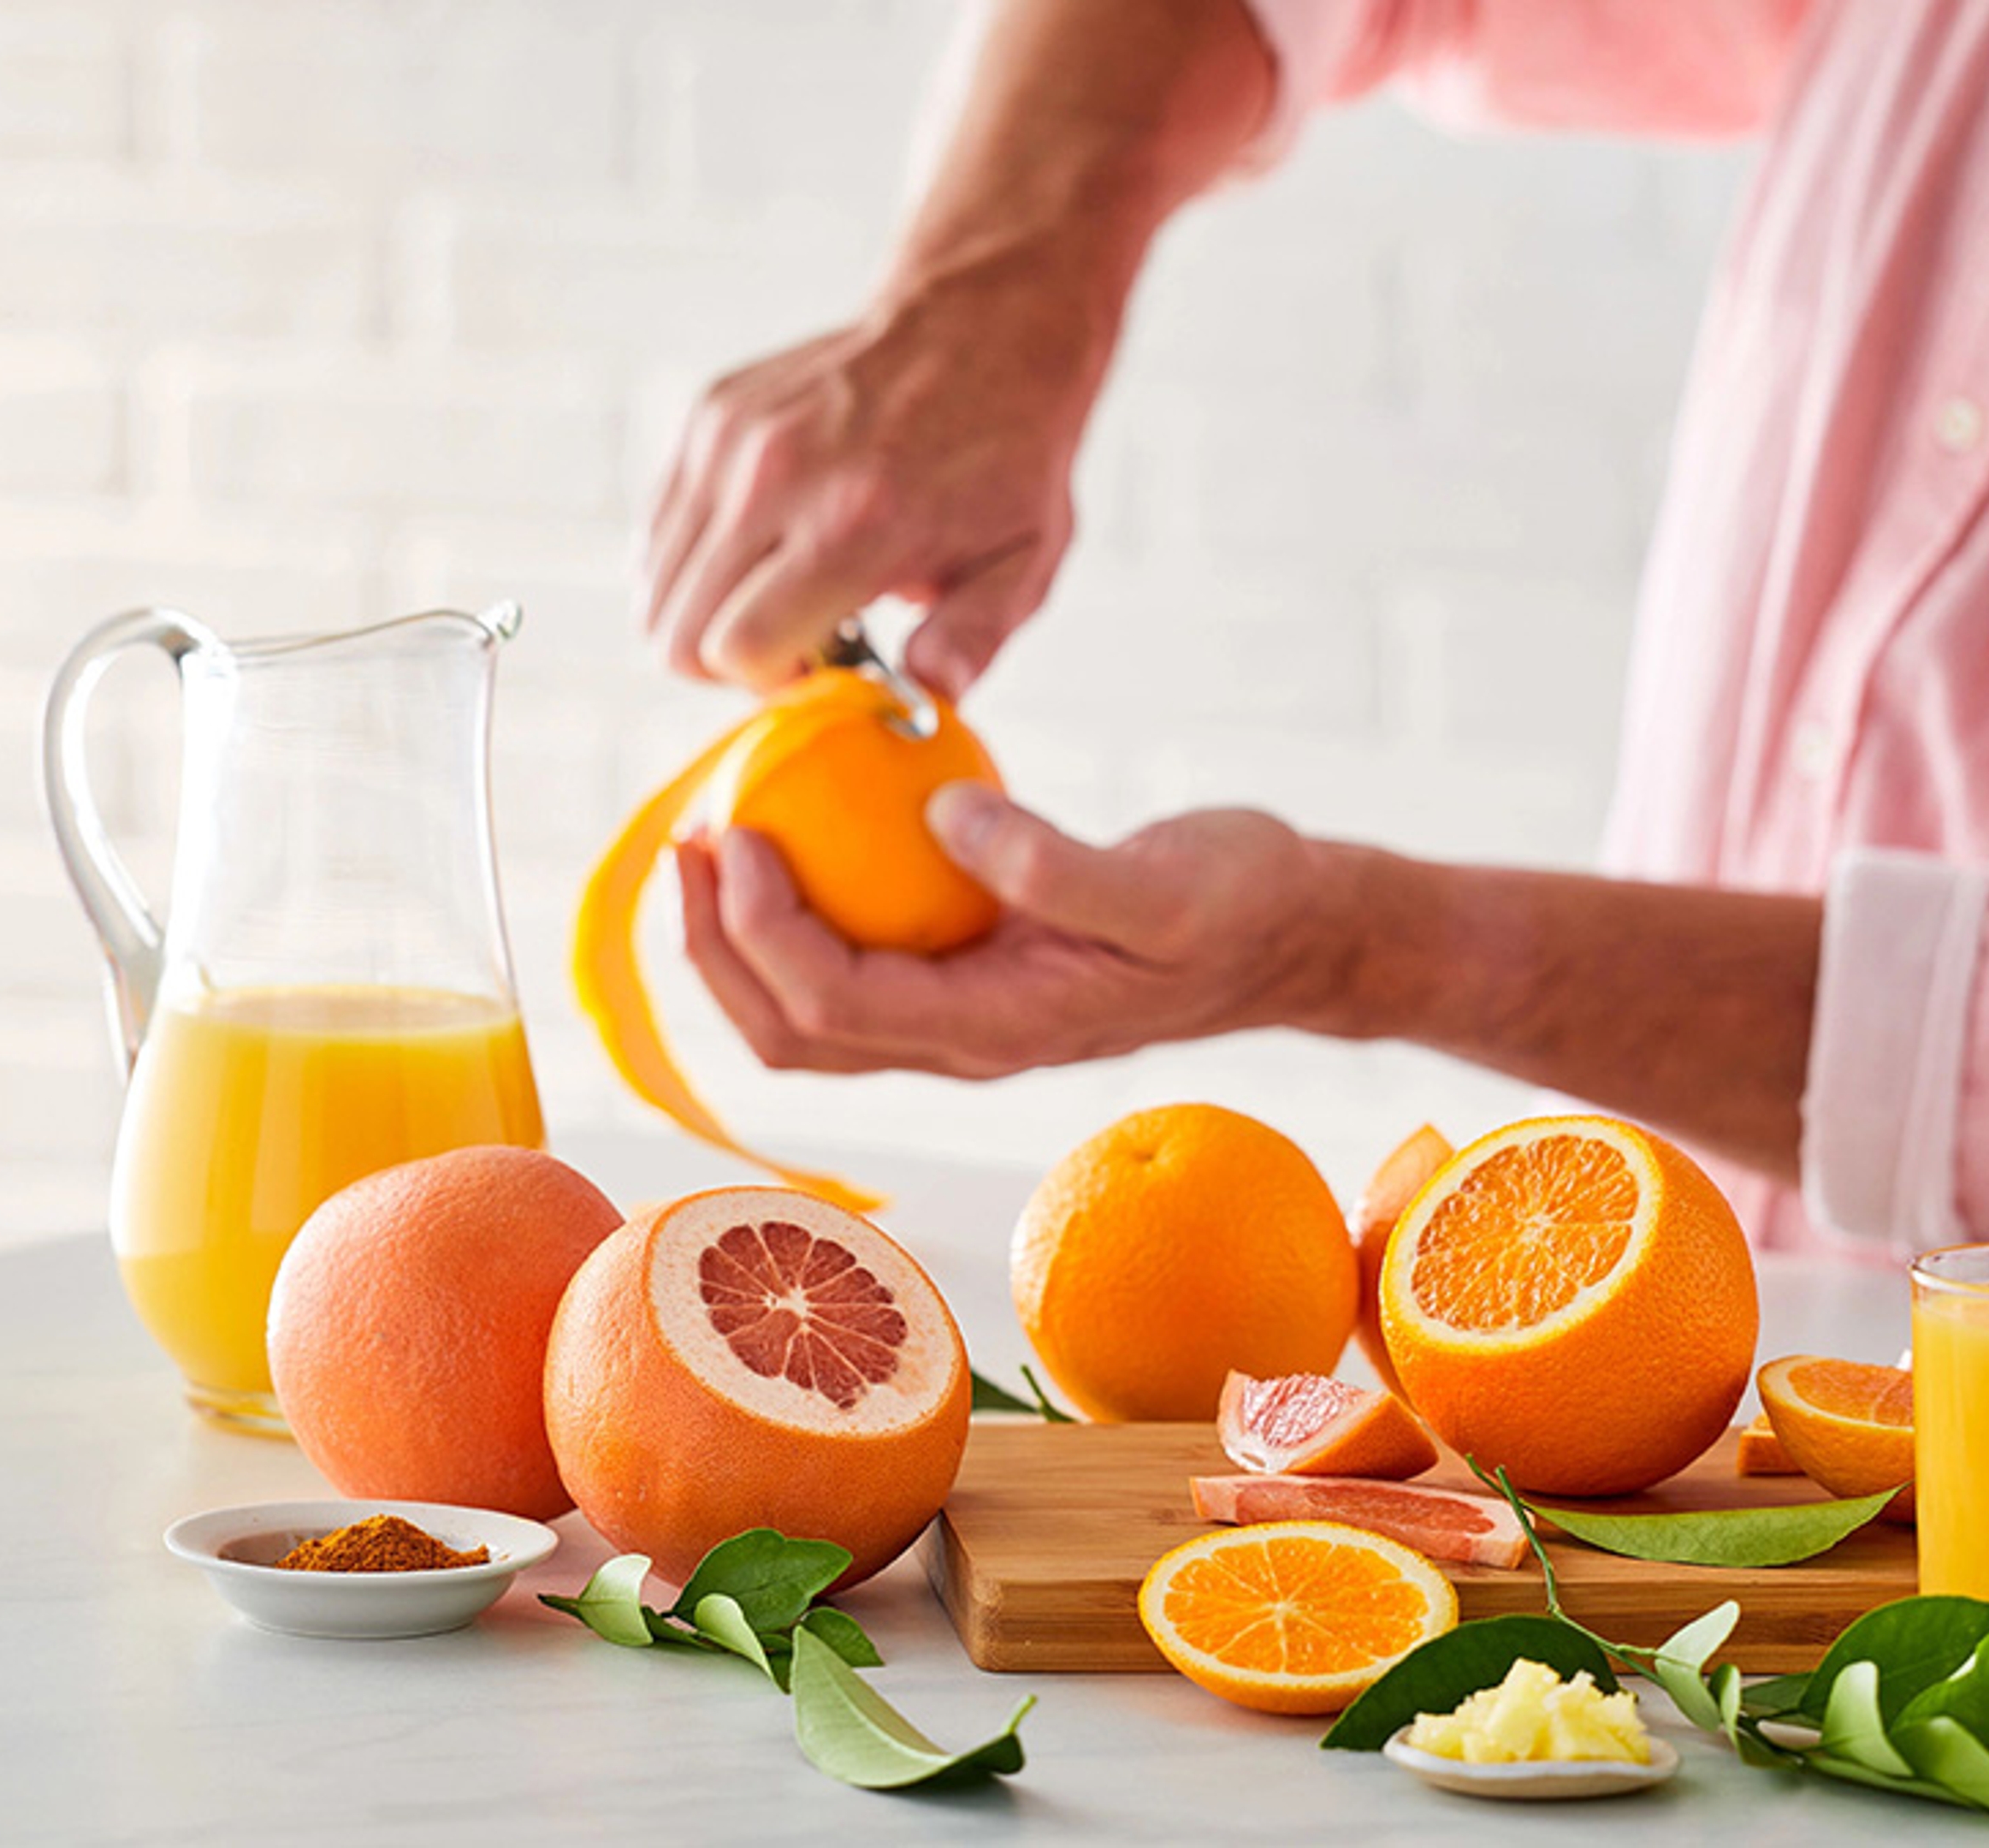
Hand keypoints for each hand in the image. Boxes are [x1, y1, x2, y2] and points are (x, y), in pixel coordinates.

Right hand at [639, 265, 1109, 699]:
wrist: (980, 324)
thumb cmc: (1006, 454)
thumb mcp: (1025, 558)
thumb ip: (973, 638)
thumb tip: (927, 697)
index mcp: (854, 522)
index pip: (738, 648)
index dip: (771, 682)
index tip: (821, 665)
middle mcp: (776, 476)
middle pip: (677, 630)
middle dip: (729, 661)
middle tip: (797, 639)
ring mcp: (732, 439)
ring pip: (653, 585)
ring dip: (706, 611)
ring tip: (779, 590)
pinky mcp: (711, 414)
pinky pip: (658, 529)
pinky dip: (696, 559)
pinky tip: (762, 546)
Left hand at [671, 783, 1347, 1078]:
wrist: (1298, 936)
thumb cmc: (1243, 903)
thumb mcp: (1168, 882)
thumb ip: (1053, 861)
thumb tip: (944, 814)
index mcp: (997, 1029)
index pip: (832, 1006)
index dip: (758, 934)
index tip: (736, 834)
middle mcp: (963, 1044)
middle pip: (792, 1034)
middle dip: (715, 951)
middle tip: (690, 838)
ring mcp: (962, 1023)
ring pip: (807, 1018)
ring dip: (738, 943)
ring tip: (713, 844)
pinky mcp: (969, 985)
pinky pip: (849, 973)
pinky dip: (794, 921)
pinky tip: (793, 840)